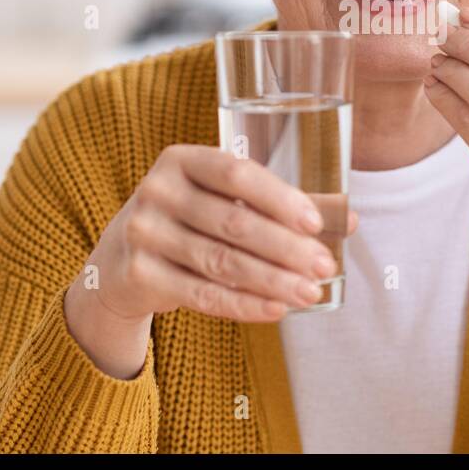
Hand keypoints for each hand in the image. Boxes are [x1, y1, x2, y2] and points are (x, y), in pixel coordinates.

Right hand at [66, 145, 355, 376]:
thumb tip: (348, 220)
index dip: (279, 198)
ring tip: (310, 293)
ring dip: (273, 281)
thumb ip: (280, 206)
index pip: (236, 173)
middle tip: (324, 267)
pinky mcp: (139, 274)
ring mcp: (143, 233)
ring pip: (221, 262)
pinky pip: (201, 295)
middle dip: (286, 248)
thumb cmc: (190, 220)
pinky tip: (276, 310)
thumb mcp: (221, 200)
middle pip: (233, 223)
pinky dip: (243, 305)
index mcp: (182, 159)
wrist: (119, 260)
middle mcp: (157, 190)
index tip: (316, 224)